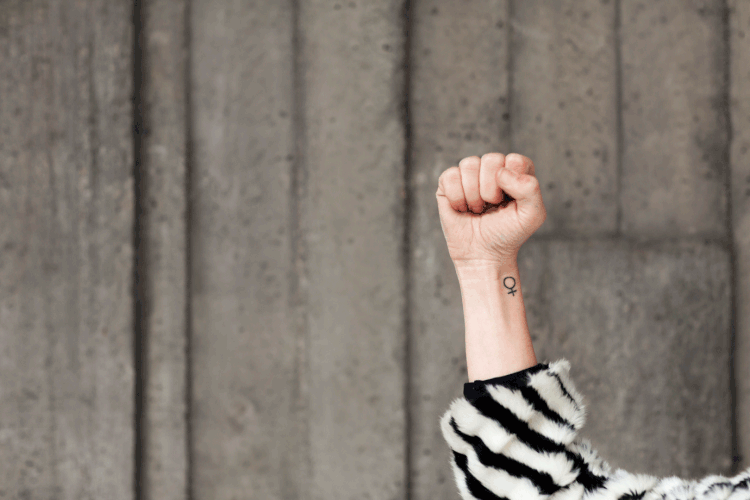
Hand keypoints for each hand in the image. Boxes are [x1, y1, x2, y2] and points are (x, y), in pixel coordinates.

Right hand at [435, 153, 546, 267]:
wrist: (482, 255)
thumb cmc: (508, 234)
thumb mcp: (532, 215)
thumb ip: (530, 189)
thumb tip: (501, 172)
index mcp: (516, 171)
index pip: (514, 160)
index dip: (512, 183)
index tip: (510, 202)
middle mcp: (493, 169)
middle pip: (491, 159)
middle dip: (490, 190)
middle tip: (491, 207)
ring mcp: (470, 175)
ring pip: (469, 164)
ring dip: (473, 194)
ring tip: (477, 209)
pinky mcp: (449, 183)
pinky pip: (450, 176)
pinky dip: (456, 197)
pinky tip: (462, 208)